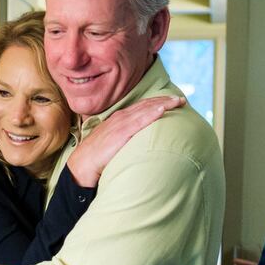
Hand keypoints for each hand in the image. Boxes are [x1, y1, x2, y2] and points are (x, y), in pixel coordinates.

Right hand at [67, 96, 183, 186]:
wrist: (82, 165)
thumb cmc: (97, 158)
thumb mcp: (113, 143)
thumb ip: (126, 139)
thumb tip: (140, 144)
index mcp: (120, 120)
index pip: (142, 107)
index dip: (158, 103)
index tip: (173, 101)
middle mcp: (121, 118)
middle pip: (146, 105)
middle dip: (165, 101)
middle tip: (181, 99)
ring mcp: (120, 124)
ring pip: (145, 110)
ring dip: (162, 104)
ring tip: (177, 101)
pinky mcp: (120, 133)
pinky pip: (139, 121)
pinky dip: (151, 113)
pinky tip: (162, 109)